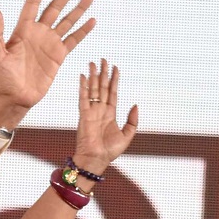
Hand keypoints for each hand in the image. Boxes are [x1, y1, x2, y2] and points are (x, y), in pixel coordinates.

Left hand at [0, 0, 95, 129]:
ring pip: (66, 21)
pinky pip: (73, 40)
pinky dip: (83, 30)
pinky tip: (92, 20)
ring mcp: (49, 44)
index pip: (33, 4)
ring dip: (78, 8)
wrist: (14, 98)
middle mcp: (37, 34)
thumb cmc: (1, 78)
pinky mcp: (58, 57)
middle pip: (54, 8)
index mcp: (22, 31)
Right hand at [73, 59, 137, 174]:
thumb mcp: (127, 135)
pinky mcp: (84, 115)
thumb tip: (135, 105)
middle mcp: (100, 110)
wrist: (95, 159)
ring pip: (93, 89)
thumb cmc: (110, 151)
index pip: (112, 93)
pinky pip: (83, 98)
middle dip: (103, 73)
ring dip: (93, 75)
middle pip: (102, 87)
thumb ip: (132, 120)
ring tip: (93, 62)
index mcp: (110, 114)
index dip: (114, 80)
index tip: (115, 67)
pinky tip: (83, 76)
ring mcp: (91, 111)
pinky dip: (83, 86)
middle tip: (103, 59)